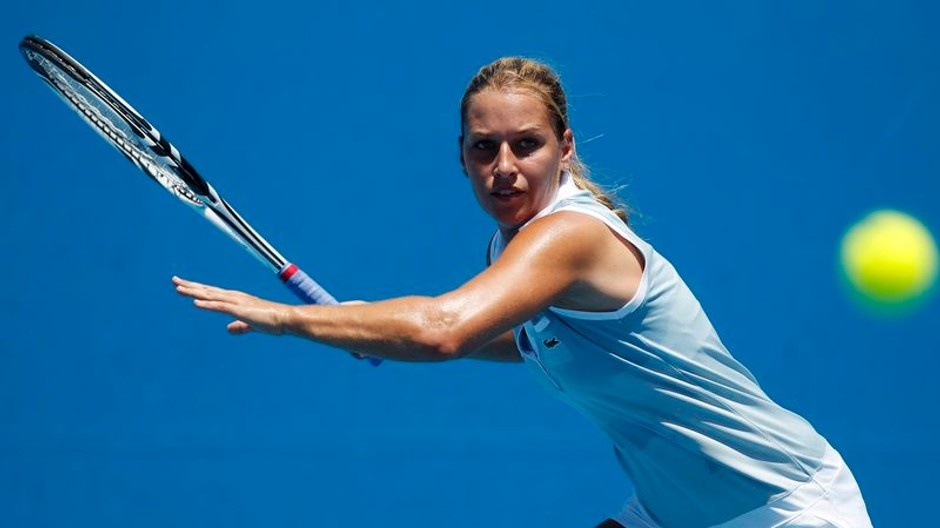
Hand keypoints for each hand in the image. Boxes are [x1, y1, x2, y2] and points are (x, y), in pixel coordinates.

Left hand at [173, 276, 289, 334]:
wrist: (286, 318)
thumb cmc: (271, 320)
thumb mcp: (251, 324)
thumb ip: (239, 326)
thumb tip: (228, 329)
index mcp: (235, 299)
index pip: (212, 293)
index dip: (197, 289)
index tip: (183, 286)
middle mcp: (233, 297)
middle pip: (207, 290)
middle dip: (190, 286)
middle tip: (174, 280)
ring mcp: (236, 302)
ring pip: (210, 296)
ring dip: (194, 292)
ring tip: (179, 289)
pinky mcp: (240, 310)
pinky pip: (220, 307)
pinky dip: (207, 304)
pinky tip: (195, 303)